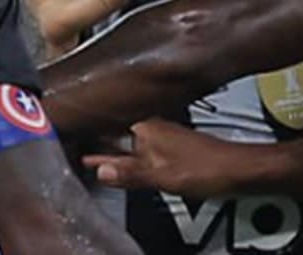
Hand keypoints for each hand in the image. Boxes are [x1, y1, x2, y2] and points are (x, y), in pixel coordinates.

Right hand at [83, 119, 253, 198]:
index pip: (104, 128)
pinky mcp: (168, 144)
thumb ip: (128, 173)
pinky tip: (120, 162)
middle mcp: (149, 125)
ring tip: (86, 150)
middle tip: (69, 139)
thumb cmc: (206, 168)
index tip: (65, 134)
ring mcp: (159, 134)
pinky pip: (136, 147)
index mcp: (143, 127)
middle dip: (93, 137)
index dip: (84, 132)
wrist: (236, 169)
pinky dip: (125, 154)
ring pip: (124, 139)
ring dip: (108, 146)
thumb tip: (99, 170)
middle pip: (112, 132)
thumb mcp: (160, 176)